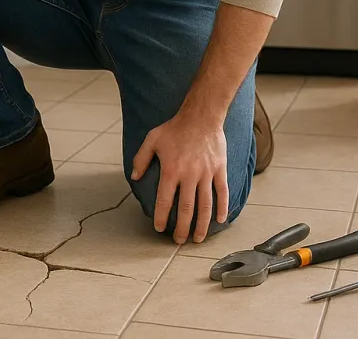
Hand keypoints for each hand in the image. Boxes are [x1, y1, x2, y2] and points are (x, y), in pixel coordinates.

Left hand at [131, 109, 228, 243]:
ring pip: (205, 206)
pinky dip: (222, 208)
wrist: (201, 116)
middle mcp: (189, 175)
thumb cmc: (175, 127)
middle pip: (186, 209)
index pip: (164, 201)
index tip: (159, 228)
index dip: (161, 217)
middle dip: (181, 228)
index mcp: (171, 170)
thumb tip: (135, 177)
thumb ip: (141, 158)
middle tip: (178, 240)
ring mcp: (206, 173)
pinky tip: (220, 220)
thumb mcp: (152, 139)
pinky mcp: (219, 170)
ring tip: (197, 238)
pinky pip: (222, 192)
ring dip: (201, 225)